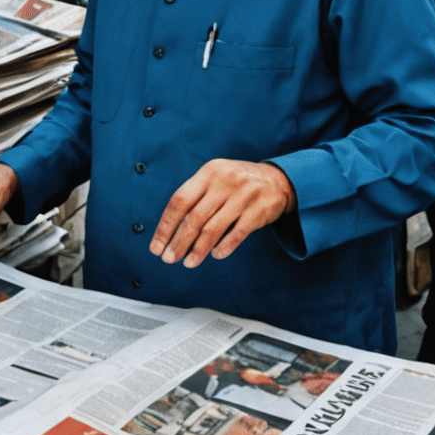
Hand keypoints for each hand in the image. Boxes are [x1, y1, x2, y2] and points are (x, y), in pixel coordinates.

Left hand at [149, 159, 295, 267]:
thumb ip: (196, 198)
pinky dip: (224, 247)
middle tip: (169, 258)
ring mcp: (243, 196)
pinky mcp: (258, 211)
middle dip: (179, 242)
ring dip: (198, 250)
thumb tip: (171, 231)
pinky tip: (215, 255)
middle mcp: (225, 182)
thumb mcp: (216, 179)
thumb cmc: (238, 183)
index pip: (180, 200)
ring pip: (213, 229)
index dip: (166, 226)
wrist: (278, 180)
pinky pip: (236, 234)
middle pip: (194, 217)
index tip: (156, 246)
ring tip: (188, 262)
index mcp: (209, 172)